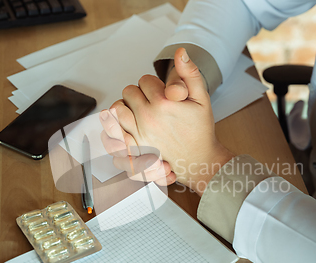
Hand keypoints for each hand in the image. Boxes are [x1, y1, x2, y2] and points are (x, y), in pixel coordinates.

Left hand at [107, 48, 233, 194]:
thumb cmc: (200, 129)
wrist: (198, 159)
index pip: (144, 80)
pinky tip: (129, 125)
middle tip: (152, 102)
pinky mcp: (133, 146)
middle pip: (129, 91)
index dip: (153, 85)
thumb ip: (190, 73)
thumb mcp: (202, 98)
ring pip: (117, 108)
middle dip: (139, 94)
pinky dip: (117, 124)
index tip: (162, 93)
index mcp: (163, 102)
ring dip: (126, 107)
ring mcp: (139, 133)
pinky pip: (113, 129)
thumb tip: (180, 51)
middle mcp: (148, 117)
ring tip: (140, 112)